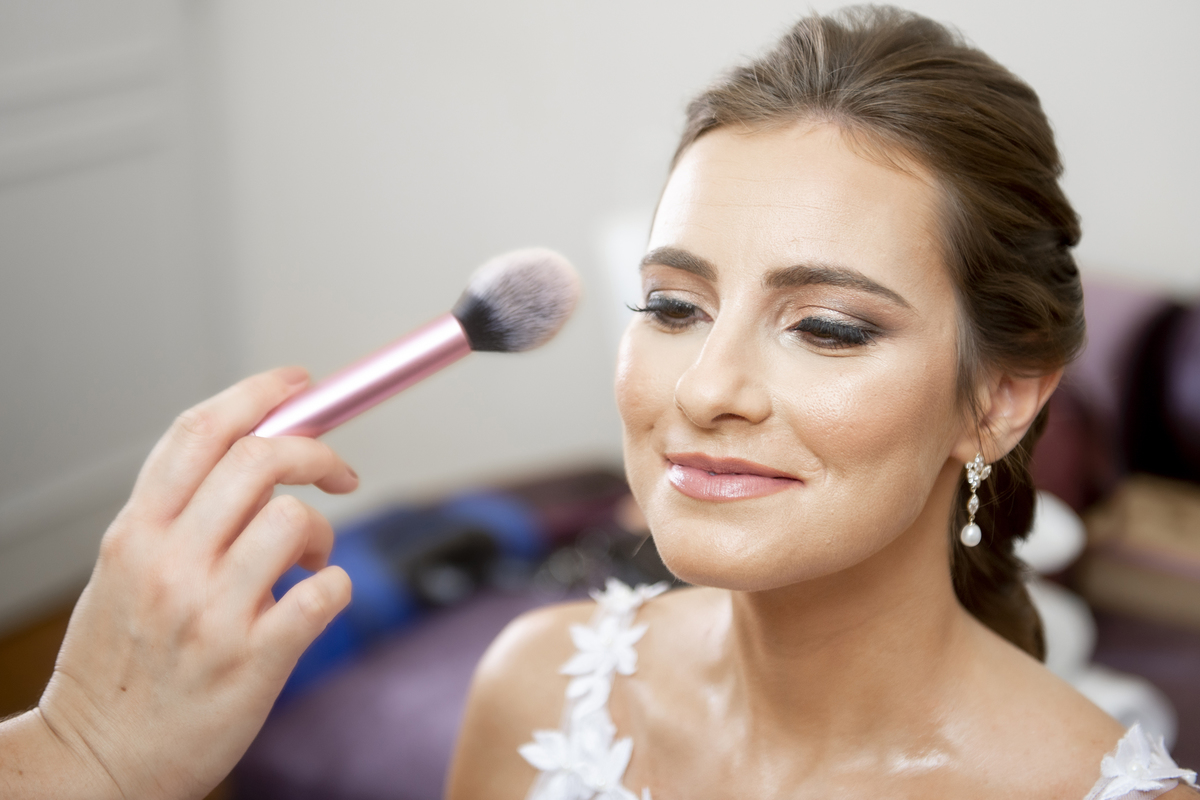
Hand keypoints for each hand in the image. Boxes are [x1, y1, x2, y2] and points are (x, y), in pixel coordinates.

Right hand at [21, 367, 357, 798]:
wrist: (97, 762)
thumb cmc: (121, 665)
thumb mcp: (125, 572)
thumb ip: (179, 513)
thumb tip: (254, 448)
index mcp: (135, 533)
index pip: (201, 431)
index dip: (260, 393)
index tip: (301, 384)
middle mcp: (169, 563)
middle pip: (260, 459)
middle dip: (316, 452)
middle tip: (338, 471)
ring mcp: (211, 612)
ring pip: (295, 519)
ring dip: (320, 533)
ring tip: (307, 561)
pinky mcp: (252, 660)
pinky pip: (325, 592)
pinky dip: (335, 586)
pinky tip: (314, 599)